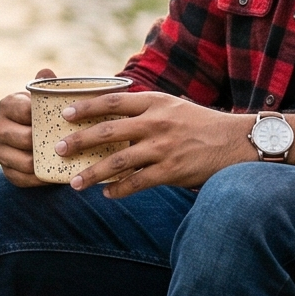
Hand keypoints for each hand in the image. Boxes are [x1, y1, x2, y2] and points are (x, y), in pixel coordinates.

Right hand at [0, 69, 55, 186]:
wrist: (37, 137)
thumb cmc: (45, 113)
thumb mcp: (46, 98)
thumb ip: (48, 86)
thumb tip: (46, 72)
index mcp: (7, 104)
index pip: (23, 110)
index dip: (42, 116)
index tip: (64, 119)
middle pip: (22, 138)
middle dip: (43, 142)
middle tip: (66, 142)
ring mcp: (0, 151)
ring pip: (21, 160)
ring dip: (41, 163)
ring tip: (61, 160)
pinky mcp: (6, 171)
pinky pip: (21, 178)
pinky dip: (38, 179)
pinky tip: (53, 175)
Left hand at [58, 90, 254, 198]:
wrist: (237, 142)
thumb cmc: (201, 125)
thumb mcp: (173, 107)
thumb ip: (145, 110)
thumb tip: (110, 116)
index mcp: (155, 102)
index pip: (112, 101)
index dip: (85, 107)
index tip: (63, 114)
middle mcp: (156, 122)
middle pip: (108, 130)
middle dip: (79, 140)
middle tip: (57, 149)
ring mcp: (164, 147)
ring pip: (118, 160)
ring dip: (92, 173)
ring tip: (74, 183)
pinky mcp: (172, 170)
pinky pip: (138, 182)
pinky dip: (119, 189)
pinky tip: (106, 194)